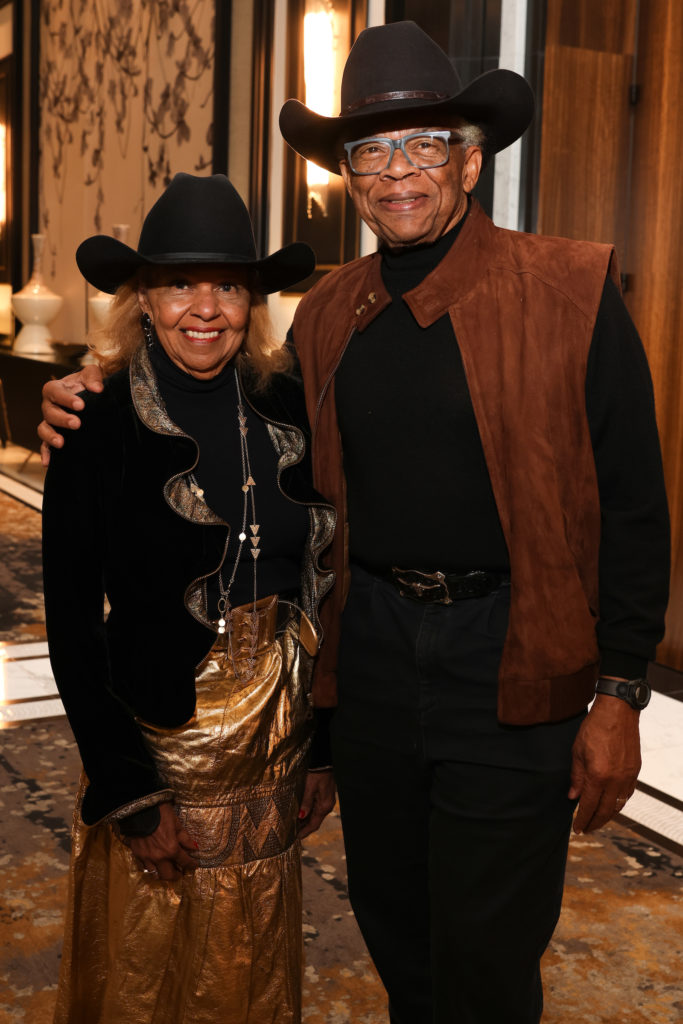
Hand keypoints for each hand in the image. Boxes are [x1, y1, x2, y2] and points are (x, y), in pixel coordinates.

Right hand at [38, 365, 104, 464]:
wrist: (89, 398)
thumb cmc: (88, 384)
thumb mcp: (92, 374)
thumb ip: (93, 377)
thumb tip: (98, 389)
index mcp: (56, 389)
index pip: (55, 392)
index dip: (66, 399)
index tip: (81, 406)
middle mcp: (49, 406)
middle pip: (49, 412)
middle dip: (62, 419)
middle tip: (77, 424)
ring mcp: (50, 422)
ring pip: (43, 429)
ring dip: (51, 436)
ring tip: (62, 443)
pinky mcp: (53, 436)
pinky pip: (45, 445)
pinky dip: (45, 453)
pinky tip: (48, 463)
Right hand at [128, 802, 199, 880]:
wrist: (139, 809)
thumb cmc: (161, 813)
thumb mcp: (176, 823)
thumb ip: (185, 838)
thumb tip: (194, 848)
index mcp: (171, 849)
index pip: (184, 862)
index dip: (191, 865)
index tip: (194, 865)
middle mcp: (159, 857)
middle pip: (168, 875)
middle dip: (176, 875)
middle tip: (180, 872)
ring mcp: (147, 857)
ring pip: (155, 874)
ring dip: (163, 873)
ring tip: (167, 868)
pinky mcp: (137, 854)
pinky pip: (145, 867)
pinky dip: (151, 867)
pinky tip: (155, 862)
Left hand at [297, 770, 335, 838]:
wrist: (324, 761)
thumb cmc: (317, 772)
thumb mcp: (310, 787)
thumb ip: (306, 802)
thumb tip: (301, 817)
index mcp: (324, 805)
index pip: (314, 824)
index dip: (305, 832)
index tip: (296, 838)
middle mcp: (327, 805)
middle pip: (315, 821)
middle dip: (304, 827)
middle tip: (292, 833)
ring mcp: (326, 801)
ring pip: (315, 815)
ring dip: (305, 820)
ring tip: (294, 824)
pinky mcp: (324, 795)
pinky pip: (316, 808)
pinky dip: (308, 813)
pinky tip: (301, 813)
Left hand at [569, 692, 640, 833]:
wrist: (617, 713)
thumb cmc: (594, 728)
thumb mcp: (577, 751)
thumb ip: (576, 776)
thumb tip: (573, 797)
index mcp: (598, 776)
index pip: (589, 805)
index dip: (582, 819)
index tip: (577, 828)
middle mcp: (615, 780)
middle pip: (605, 811)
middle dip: (595, 822)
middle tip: (587, 829)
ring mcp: (627, 776)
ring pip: (618, 805)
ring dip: (608, 816)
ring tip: (598, 820)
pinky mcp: (635, 771)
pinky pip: (627, 794)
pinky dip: (618, 803)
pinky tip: (611, 804)